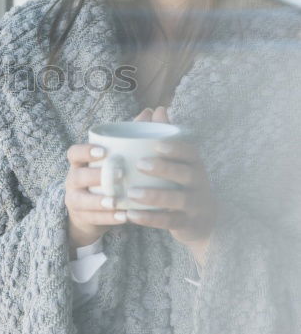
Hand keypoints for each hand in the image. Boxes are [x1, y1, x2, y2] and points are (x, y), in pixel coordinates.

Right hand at [64, 107, 160, 248]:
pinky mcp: (82, 217)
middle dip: (95, 176)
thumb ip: (132, 135)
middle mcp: (74, 179)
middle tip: (119, 175)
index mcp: (80, 162)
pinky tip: (124, 216)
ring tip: (118, 200)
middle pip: (77, 176)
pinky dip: (108, 218)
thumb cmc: (108, 177)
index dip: (86, 151)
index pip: (74, 153)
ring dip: (100, 201)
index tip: (104, 151)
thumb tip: (153, 111)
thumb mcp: (116, 157)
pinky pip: (92, 218)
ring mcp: (75, 199)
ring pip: (82, 199)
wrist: (92, 211)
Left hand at [124, 106, 215, 266]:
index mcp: (195, 164)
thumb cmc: (182, 183)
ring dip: (154, 196)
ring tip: (132, 193)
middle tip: (139, 164)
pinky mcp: (187, 224)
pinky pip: (169, 221)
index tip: (157, 144)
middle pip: (186, 174)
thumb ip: (164, 137)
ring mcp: (195, 205)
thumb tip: (155, 109)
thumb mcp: (178, 162)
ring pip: (178, 200)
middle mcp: (199, 183)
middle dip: (164, 168)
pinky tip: (131, 215)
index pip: (191, 152)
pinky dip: (150, 219)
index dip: (176, 148)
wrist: (202, 221)